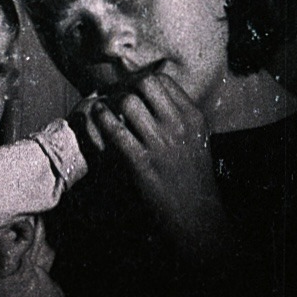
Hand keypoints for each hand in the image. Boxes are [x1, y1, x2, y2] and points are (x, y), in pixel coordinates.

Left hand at [73, 72, 229, 256]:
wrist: (197, 216)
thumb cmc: (194, 179)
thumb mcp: (197, 140)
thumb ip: (180, 117)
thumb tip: (157, 97)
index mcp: (193, 117)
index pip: (163, 81)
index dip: (142, 81)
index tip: (131, 89)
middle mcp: (179, 125)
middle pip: (145, 84)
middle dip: (127, 87)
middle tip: (117, 97)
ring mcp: (161, 143)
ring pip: (128, 102)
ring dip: (113, 103)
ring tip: (106, 109)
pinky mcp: (142, 163)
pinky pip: (116, 130)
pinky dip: (103, 120)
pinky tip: (99, 117)